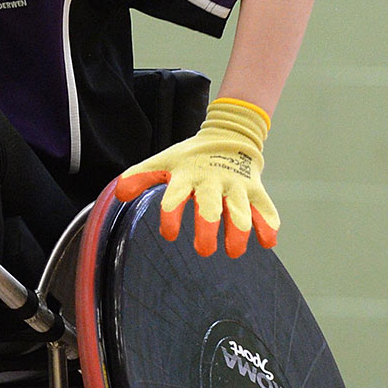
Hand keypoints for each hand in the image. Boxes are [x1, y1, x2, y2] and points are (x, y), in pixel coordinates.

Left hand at [114, 97, 278, 257]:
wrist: (228, 135)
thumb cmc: (190, 157)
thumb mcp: (164, 162)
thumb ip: (140, 177)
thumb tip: (118, 194)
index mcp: (187, 176)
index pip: (176, 196)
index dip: (171, 216)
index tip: (170, 235)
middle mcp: (212, 181)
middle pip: (210, 205)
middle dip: (207, 228)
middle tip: (204, 251)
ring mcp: (236, 185)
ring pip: (240, 209)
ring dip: (238, 231)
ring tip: (234, 251)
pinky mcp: (256, 189)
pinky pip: (265, 207)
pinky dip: (268, 224)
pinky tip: (268, 243)